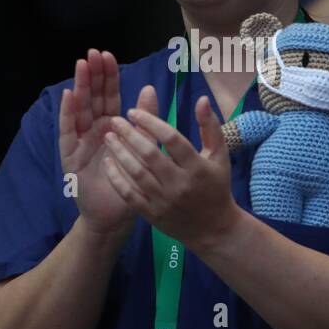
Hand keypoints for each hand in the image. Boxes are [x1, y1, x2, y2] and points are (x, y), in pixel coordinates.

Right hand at [59, 48, 147, 237]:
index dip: (109, 77)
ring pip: (80, 108)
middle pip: (93, 97)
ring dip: (80, 86)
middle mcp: (94, 129)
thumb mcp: (143, 148)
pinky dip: (68, 112)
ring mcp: (80, 140)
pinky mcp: (70, 154)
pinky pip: (68, 130)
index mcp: (112, 126)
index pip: (110, 96)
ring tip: (81, 65)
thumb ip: (146, 119)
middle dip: (93, 75)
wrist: (115, 216)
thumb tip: (150, 88)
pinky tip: (69, 94)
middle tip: (93, 52)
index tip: (108, 55)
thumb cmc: (131, 182)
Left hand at [101, 95, 238, 251]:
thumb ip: (210, 126)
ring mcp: (164, 201)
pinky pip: (129, 194)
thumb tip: (202, 99)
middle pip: (150, 155)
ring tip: (108, 137)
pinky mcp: (152, 214)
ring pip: (136, 173)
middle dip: (129, 135)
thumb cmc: (216, 186)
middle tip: (115, 120)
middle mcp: (179, 184)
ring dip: (119, 153)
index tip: (134, 111)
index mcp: (197, 167)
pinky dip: (116, 178)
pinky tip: (108, 162)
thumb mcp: (219, 155)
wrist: (213, 229)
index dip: (150, 122)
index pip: (171, 139)